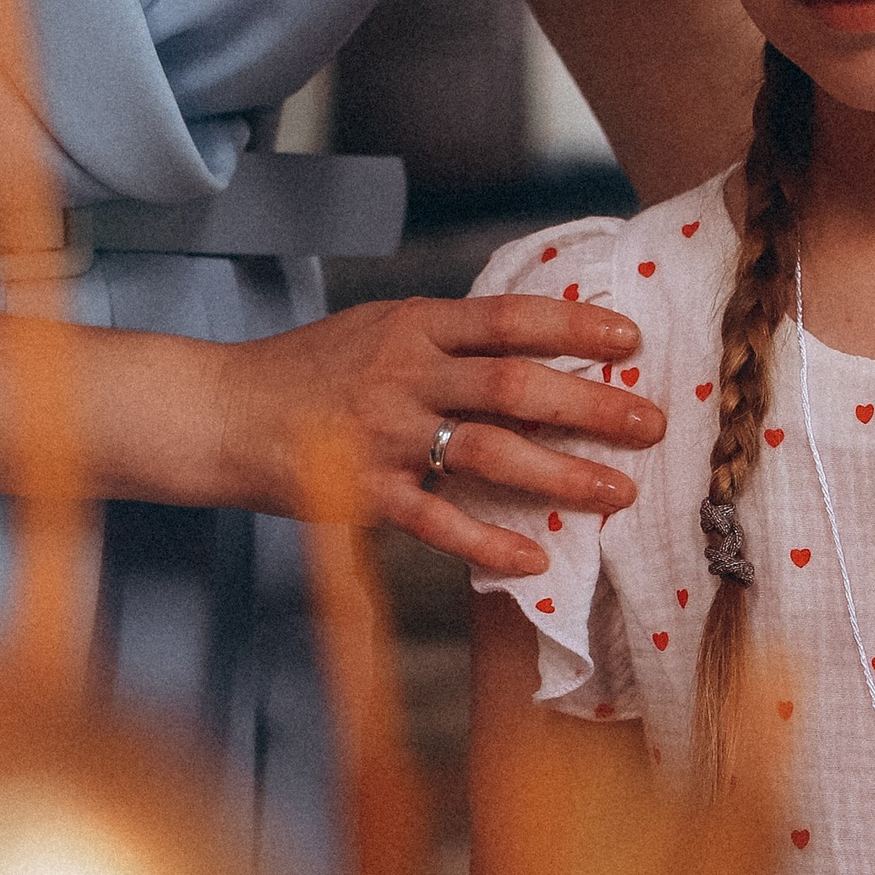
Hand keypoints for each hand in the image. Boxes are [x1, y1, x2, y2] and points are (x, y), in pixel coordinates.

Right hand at [207, 289, 661, 576]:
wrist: (223, 412)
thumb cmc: (310, 369)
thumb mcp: (379, 328)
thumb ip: (448, 337)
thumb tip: (536, 340)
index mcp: (414, 325)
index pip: (508, 318)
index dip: (574, 328)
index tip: (631, 342)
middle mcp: (404, 374)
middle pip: (513, 385)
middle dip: (591, 404)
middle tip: (651, 423)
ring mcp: (384, 434)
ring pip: (488, 451)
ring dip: (560, 473)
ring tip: (617, 490)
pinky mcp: (363, 492)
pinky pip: (437, 521)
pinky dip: (489, 541)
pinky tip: (535, 557)